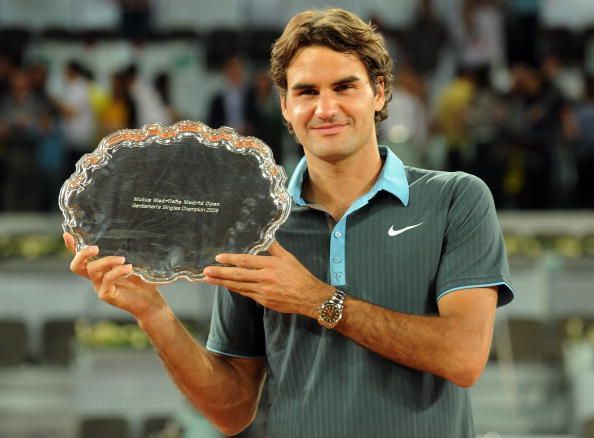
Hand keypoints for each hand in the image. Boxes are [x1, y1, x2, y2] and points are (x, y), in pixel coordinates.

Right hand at [64, 232, 163, 318]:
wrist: (149, 302)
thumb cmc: (141, 282)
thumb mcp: (134, 264)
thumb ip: (128, 254)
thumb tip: (132, 235)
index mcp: (100, 269)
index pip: (82, 257)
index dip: (72, 247)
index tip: (67, 234)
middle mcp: (96, 277)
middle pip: (77, 266)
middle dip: (82, 254)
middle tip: (95, 248)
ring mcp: (100, 287)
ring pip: (92, 270)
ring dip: (106, 260)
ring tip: (122, 259)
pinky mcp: (107, 295)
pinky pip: (107, 279)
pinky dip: (117, 271)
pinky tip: (128, 268)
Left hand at [203, 241, 333, 317]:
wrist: (310, 297)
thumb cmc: (300, 276)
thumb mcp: (289, 258)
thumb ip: (275, 248)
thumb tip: (266, 237)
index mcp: (271, 264)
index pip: (246, 261)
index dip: (231, 259)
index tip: (218, 258)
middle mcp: (265, 278)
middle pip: (238, 275)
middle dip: (220, 273)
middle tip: (206, 271)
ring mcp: (264, 291)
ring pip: (239, 286)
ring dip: (223, 283)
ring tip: (210, 280)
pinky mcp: (264, 301)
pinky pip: (246, 294)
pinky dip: (236, 289)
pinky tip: (227, 286)